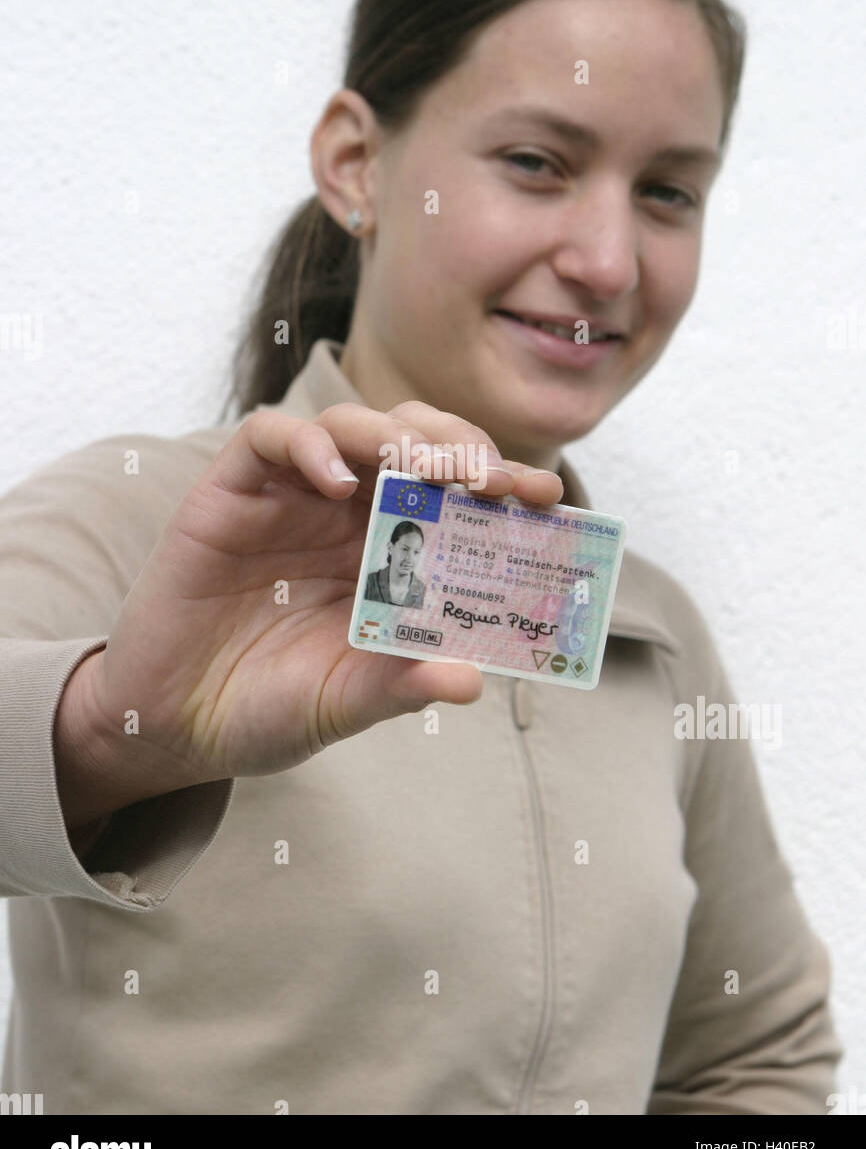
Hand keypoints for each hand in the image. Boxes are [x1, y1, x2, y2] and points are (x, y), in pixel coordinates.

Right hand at [83, 401, 563, 785]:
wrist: (170, 725)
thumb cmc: (266, 706)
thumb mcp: (345, 702)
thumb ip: (400, 686)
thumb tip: (471, 681)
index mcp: (390, 553)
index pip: (456, 496)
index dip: (502, 485)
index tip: (546, 497)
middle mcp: (347, 514)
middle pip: (415, 441)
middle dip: (461, 448)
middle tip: (492, 479)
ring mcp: (290, 496)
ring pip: (351, 424)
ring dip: (395, 435)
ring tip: (424, 469)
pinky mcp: (230, 493)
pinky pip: (268, 437)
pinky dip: (306, 445)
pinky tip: (335, 482)